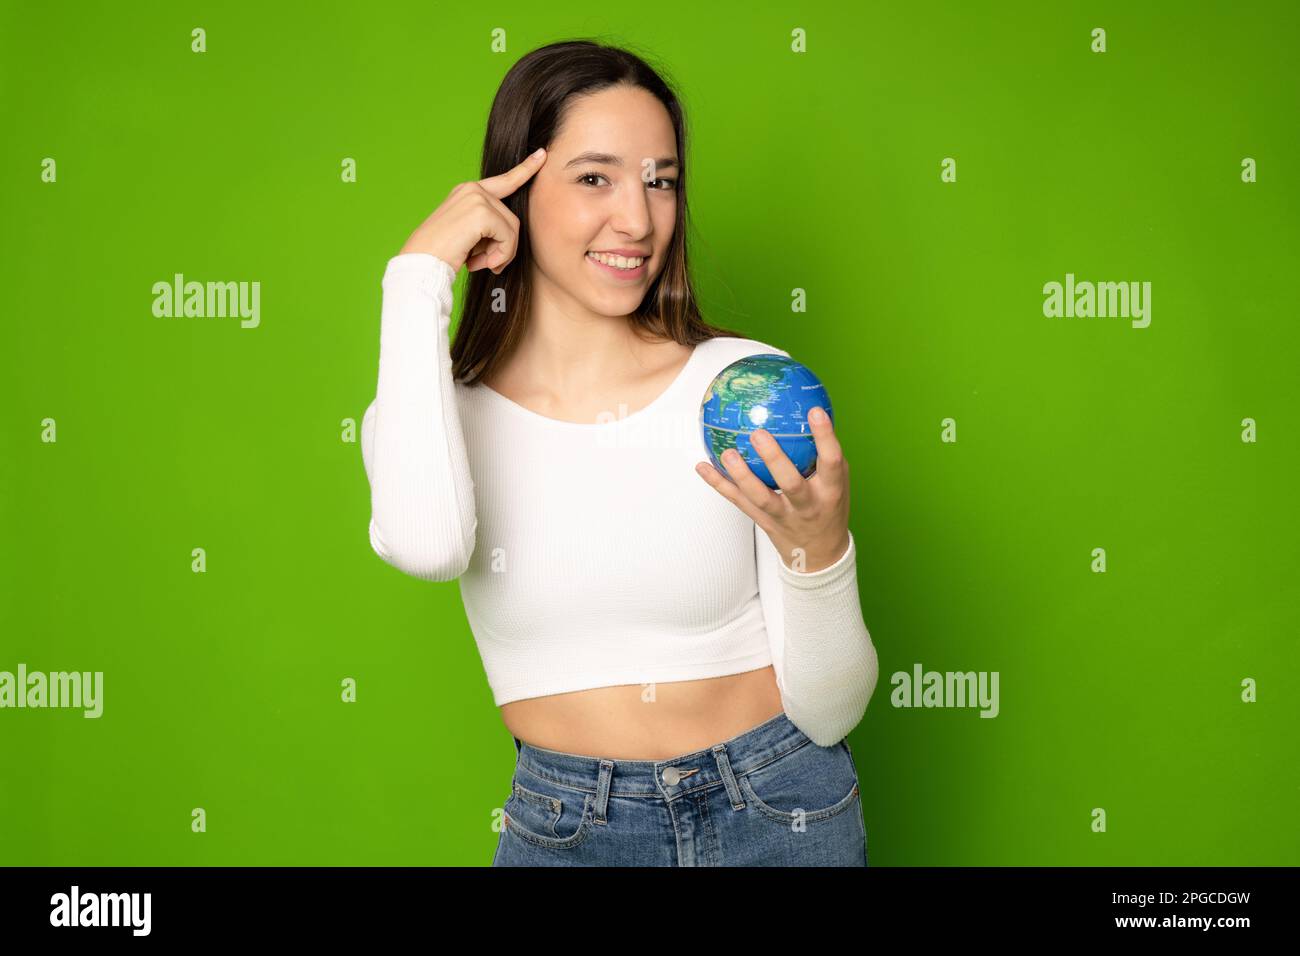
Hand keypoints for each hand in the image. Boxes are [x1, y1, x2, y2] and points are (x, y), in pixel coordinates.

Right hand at [398, 147, 547, 273]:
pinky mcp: (481, 211)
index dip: (526, 169)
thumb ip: (489, 226)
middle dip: (505, 246)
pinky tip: (482, 264)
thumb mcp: (468, 234)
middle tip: (488, 264)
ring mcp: (477, 197)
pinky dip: (501, 255)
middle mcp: (472, 189)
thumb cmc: (443, 254)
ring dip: (502, 254)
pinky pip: (508, 237)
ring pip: (513, 228)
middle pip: (511, 218)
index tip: (542, 154)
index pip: (504, 180)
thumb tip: (513, 235)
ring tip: (483, 265)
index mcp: (468, 191)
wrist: (421, 262)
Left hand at [695, 406, 850, 572]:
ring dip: (741, 475)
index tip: (814, 412)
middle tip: (758, 434)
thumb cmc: (828, 507)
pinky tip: (702, 466)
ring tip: (727, 452)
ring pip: (760, 497)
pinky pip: (738, 501)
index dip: (825, 437)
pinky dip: (718, 484)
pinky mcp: (762, 521)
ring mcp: (783, 516)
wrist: (819, 554)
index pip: (831, 462)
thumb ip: (824, 453)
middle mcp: (807, 505)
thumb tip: (810, 408)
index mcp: (830, 491)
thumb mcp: (837, 482)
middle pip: (791, 483)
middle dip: (774, 459)